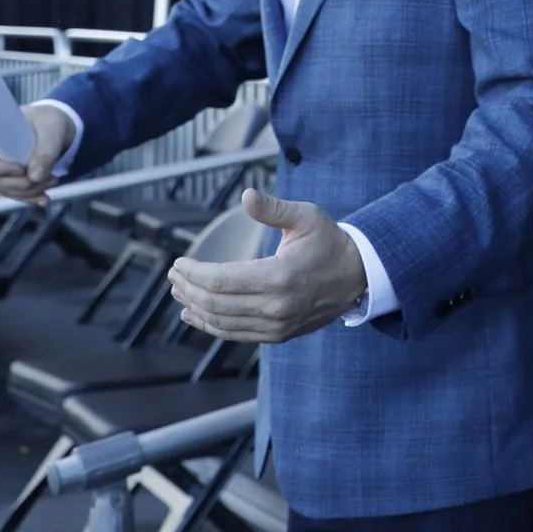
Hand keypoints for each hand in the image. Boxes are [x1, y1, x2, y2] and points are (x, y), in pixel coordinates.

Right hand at [0, 101, 76, 205]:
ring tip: (54, 181)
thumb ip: (45, 152)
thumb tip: (34, 177)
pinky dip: (28, 197)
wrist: (50, 127)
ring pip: (4, 188)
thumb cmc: (46, 122)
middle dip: (23, 184)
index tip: (22, 170)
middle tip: (52, 178)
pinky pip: (11, 193)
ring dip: (29, 191)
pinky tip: (44, 199)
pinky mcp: (3, 179)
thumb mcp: (50, 131)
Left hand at [168, 188, 367, 343]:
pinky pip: (235, 334)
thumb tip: (245, 196)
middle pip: (216, 303)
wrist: (358, 276)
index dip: (194, 273)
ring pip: (221, 321)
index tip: (178, 262)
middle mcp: (277, 306)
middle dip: (188, 288)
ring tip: (179, 291)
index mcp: (280, 276)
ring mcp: (277, 325)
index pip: (222, 280)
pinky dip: (210, 325)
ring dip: (194, 307)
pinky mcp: (278, 335)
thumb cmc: (330, 242)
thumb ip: (273, 209)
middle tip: (174, 274)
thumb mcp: (307, 217)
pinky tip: (194, 313)